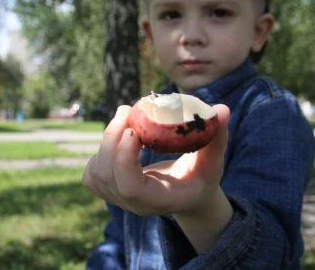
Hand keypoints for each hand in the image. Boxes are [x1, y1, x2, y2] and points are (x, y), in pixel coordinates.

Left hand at [82, 103, 230, 216]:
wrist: (187, 195)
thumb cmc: (201, 176)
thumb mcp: (213, 160)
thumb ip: (218, 136)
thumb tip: (223, 109)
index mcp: (160, 200)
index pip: (130, 188)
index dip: (125, 159)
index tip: (134, 130)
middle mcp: (135, 205)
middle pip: (107, 175)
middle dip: (111, 138)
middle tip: (128, 109)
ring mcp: (119, 201)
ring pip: (96, 172)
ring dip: (106, 140)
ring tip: (126, 117)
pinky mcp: (109, 191)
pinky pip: (91, 173)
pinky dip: (100, 151)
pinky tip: (120, 137)